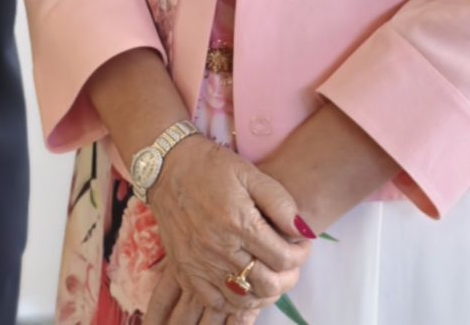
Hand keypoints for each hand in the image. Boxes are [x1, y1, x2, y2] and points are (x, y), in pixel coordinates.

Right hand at [144, 137, 309, 314]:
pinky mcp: (185, 271)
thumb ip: (280, 202)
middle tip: (289, 261)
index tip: (301, 245)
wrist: (165, 168)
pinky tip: (243, 284)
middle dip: (288, 277)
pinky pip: (215, 303)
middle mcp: (219, 248)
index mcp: (238, 222)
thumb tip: (304, 231)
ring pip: (244, 299)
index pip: (283, 259)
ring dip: (264, 291)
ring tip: (269, 273)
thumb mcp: (250, 173)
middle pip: (267, 284)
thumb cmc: (210, 167)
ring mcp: (200, 264)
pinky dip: (234, 301)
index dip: (300, 255)